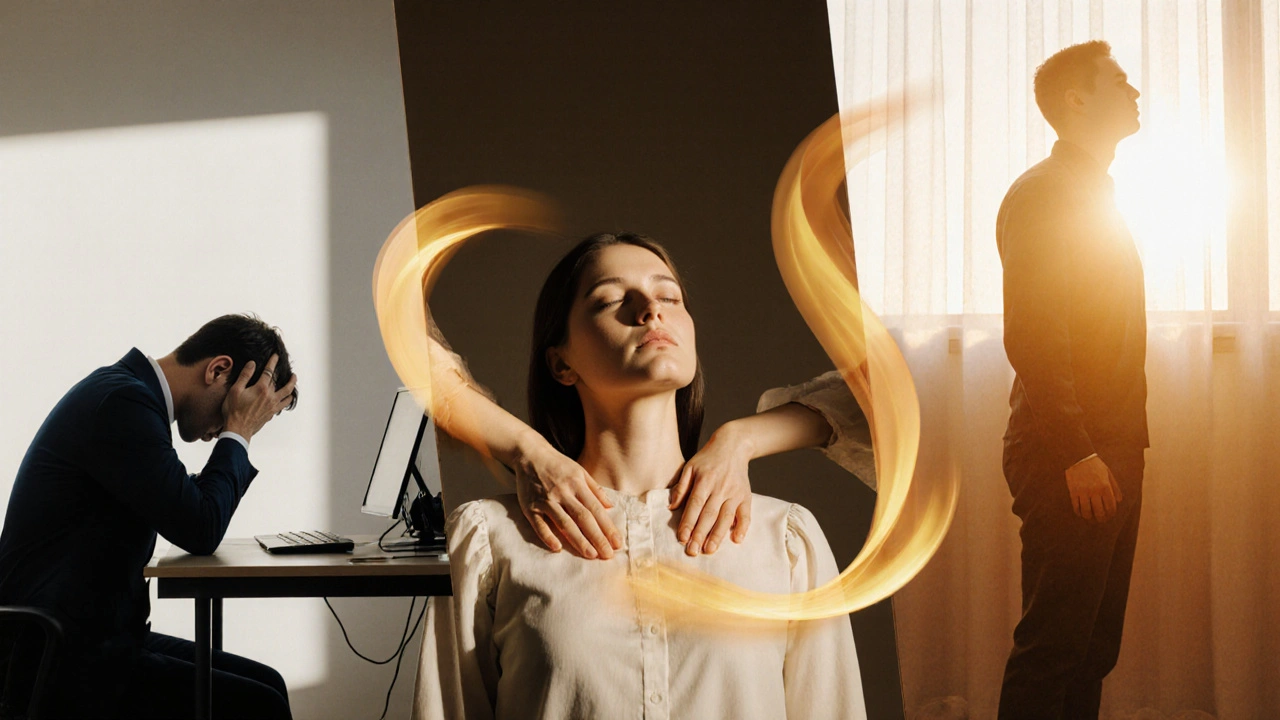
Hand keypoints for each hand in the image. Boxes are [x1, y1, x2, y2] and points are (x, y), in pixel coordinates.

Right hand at [221, 355, 296, 440]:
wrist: (238, 429)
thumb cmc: (234, 410)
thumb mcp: (235, 390)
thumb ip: (245, 376)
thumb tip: (252, 364)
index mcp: (261, 389)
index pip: (269, 372)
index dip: (273, 362)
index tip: (276, 356)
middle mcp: (270, 396)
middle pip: (281, 382)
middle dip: (284, 374)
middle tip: (288, 368)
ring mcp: (272, 406)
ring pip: (287, 394)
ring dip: (291, 386)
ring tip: (293, 380)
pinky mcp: (271, 413)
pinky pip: (283, 404)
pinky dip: (287, 399)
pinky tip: (286, 398)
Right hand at [513, 432, 621, 558]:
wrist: (529, 454)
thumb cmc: (557, 465)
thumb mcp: (579, 471)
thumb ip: (595, 489)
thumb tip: (610, 506)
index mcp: (577, 484)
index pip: (596, 510)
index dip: (607, 527)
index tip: (617, 543)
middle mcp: (563, 493)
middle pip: (583, 518)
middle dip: (597, 538)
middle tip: (608, 555)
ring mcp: (546, 500)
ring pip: (564, 523)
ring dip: (578, 540)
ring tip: (591, 555)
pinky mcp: (530, 506)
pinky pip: (539, 524)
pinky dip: (547, 536)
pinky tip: (557, 548)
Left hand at [670, 421, 753, 555]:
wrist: (733, 445)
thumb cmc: (708, 458)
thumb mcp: (690, 466)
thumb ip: (681, 487)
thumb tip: (671, 506)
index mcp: (705, 480)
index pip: (695, 504)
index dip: (688, 522)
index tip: (682, 537)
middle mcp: (720, 488)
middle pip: (709, 514)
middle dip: (700, 534)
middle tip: (692, 550)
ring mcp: (735, 492)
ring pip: (726, 517)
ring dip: (718, 535)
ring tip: (709, 550)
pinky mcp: (746, 496)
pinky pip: (746, 514)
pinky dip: (743, 527)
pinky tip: (737, 540)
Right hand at [1065, 455, 1122, 522]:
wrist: (1078, 457)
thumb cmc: (1095, 465)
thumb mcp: (1108, 473)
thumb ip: (1115, 487)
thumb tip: (1118, 501)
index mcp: (1105, 487)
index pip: (1110, 506)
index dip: (1111, 514)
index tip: (1110, 516)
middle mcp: (1095, 491)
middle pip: (1099, 511)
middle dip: (1101, 519)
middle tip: (1101, 520)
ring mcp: (1083, 492)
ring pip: (1087, 511)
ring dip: (1089, 518)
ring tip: (1091, 519)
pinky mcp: (1073, 492)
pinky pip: (1076, 506)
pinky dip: (1079, 512)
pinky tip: (1081, 513)